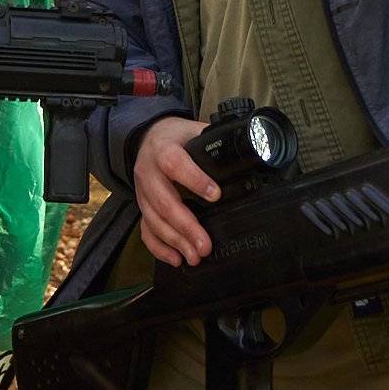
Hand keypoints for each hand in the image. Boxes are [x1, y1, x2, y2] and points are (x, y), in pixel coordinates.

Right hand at [132, 115, 217, 267]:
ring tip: (195, 256)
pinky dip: (159, 247)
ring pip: (154, 220)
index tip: (216, 195)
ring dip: (175, 241)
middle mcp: (149, 172)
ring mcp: (142, 192)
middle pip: (164, 202)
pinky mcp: (141, 206)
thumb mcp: (193, 131)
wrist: (148, 136)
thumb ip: (213, 143)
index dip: (195, 180)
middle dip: (186, 226)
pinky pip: (145, 229)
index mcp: (163, 150)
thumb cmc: (176, 137)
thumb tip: (247, 155)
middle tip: (205, 244)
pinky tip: (175, 258)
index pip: (175, 164)